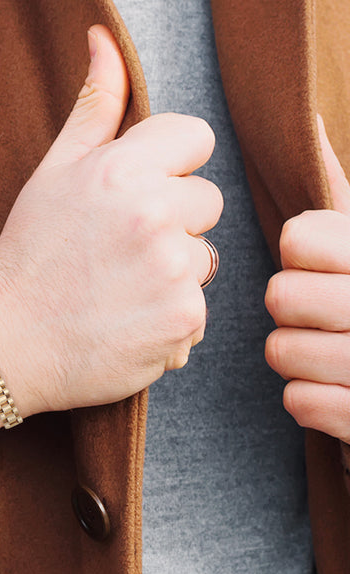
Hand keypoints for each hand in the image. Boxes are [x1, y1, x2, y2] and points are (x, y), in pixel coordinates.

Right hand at [0, 25, 222, 434]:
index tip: (140, 193)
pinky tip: (125, 323)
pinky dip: (169, 320)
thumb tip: (104, 39)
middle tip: (120, 250)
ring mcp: (172, 272)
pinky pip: (197, 311)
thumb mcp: (53, 174)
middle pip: (207, 202)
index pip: (196, 139)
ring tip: (119, 291)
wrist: (7, 344)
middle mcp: (154, 216)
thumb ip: (93, 109)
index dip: (170, 166)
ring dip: (172, 275)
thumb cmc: (28, 256)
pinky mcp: (182, 322)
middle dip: (173, 222)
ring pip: (205, 261)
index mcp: (122, 170)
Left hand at [265, 116, 349, 442]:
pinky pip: (299, 403)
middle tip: (323, 313)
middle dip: (293, 307)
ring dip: (298, 355)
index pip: (298, 238)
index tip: (321, 263)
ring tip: (332, 352)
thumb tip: (310, 122)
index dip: (300, 253)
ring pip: (280, 351)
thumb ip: (342, 198)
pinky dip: (313, 400)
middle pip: (279, 296)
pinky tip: (339, 392)